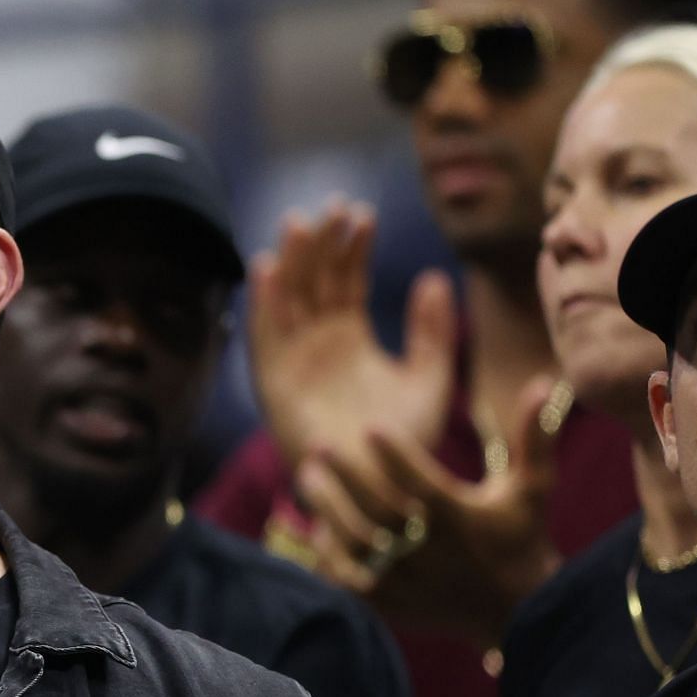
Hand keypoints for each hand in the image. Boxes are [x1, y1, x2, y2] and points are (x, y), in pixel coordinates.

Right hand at [248, 200, 457, 472]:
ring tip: (299, 223)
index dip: (352, 247)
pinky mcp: (274, 386)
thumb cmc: (405, 443)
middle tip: (330, 206)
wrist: (379, 490)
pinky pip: (264, 336)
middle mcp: (316, 345)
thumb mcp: (431, 379)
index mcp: (350, 339)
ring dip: (290, 263)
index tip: (362, 213)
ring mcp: (293, 363)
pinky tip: (267, 267)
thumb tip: (433, 278)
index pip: (346, 280)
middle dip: (319, 244)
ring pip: (287, 301)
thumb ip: (432, 332)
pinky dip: (263, 302)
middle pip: (313, 282)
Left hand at [296, 374, 561, 645]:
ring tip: (307, 477)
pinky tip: (314, 527)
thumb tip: (541, 383)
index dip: (396, 456)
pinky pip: (347, 579)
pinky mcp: (390, 603)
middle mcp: (430, 551)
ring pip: (356, 544)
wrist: (514, 610)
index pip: (423, 484)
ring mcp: (407, 580)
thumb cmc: (521, 538)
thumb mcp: (532, 489)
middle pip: (379, 511)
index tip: (370, 427)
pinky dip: (327, 555)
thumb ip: (534, 438)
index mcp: (461, 520)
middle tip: (319, 445)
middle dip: (347, 476)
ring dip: (329, 509)